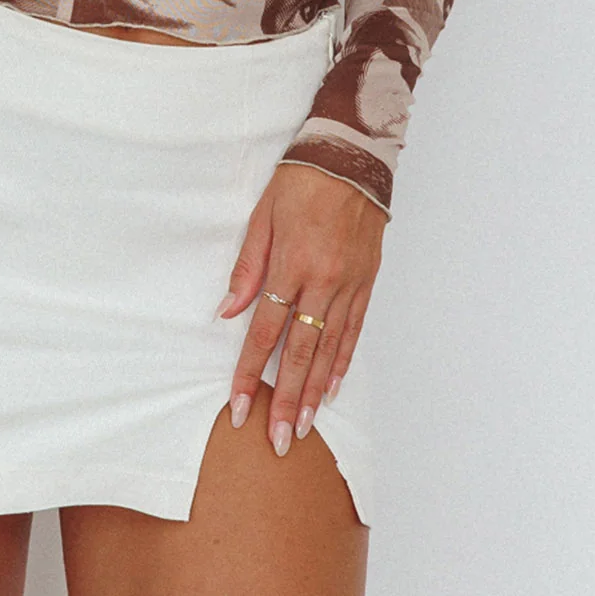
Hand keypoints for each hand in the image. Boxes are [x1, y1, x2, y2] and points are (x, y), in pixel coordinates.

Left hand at [218, 164, 386, 453]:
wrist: (352, 156)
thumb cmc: (301, 181)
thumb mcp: (263, 216)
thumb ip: (247, 267)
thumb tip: (227, 311)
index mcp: (292, 265)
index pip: (266, 331)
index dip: (251, 372)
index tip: (239, 406)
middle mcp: (323, 282)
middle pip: (300, 352)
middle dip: (285, 400)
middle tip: (277, 440)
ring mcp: (349, 285)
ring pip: (329, 350)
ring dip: (315, 392)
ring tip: (303, 427)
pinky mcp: (367, 281)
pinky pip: (353, 330)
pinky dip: (342, 361)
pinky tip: (332, 387)